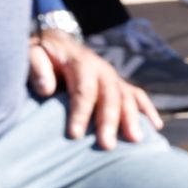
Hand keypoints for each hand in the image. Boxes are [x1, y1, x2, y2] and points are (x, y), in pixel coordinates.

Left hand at [28, 29, 160, 148]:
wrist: (56, 42)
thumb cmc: (41, 54)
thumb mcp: (32, 53)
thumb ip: (37, 68)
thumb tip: (47, 89)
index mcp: (81, 63)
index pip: (84, 90)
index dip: (80, 112)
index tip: (75, 135)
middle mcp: (102, 70)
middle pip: (110, 96)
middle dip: (110, 121)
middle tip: (107, 145)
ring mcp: (113, 77)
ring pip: (127, 97)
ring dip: (132, 119)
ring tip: (136, 140)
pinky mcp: (118, 84)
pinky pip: (137, 96)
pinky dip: (148, 110)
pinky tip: (154, 127)